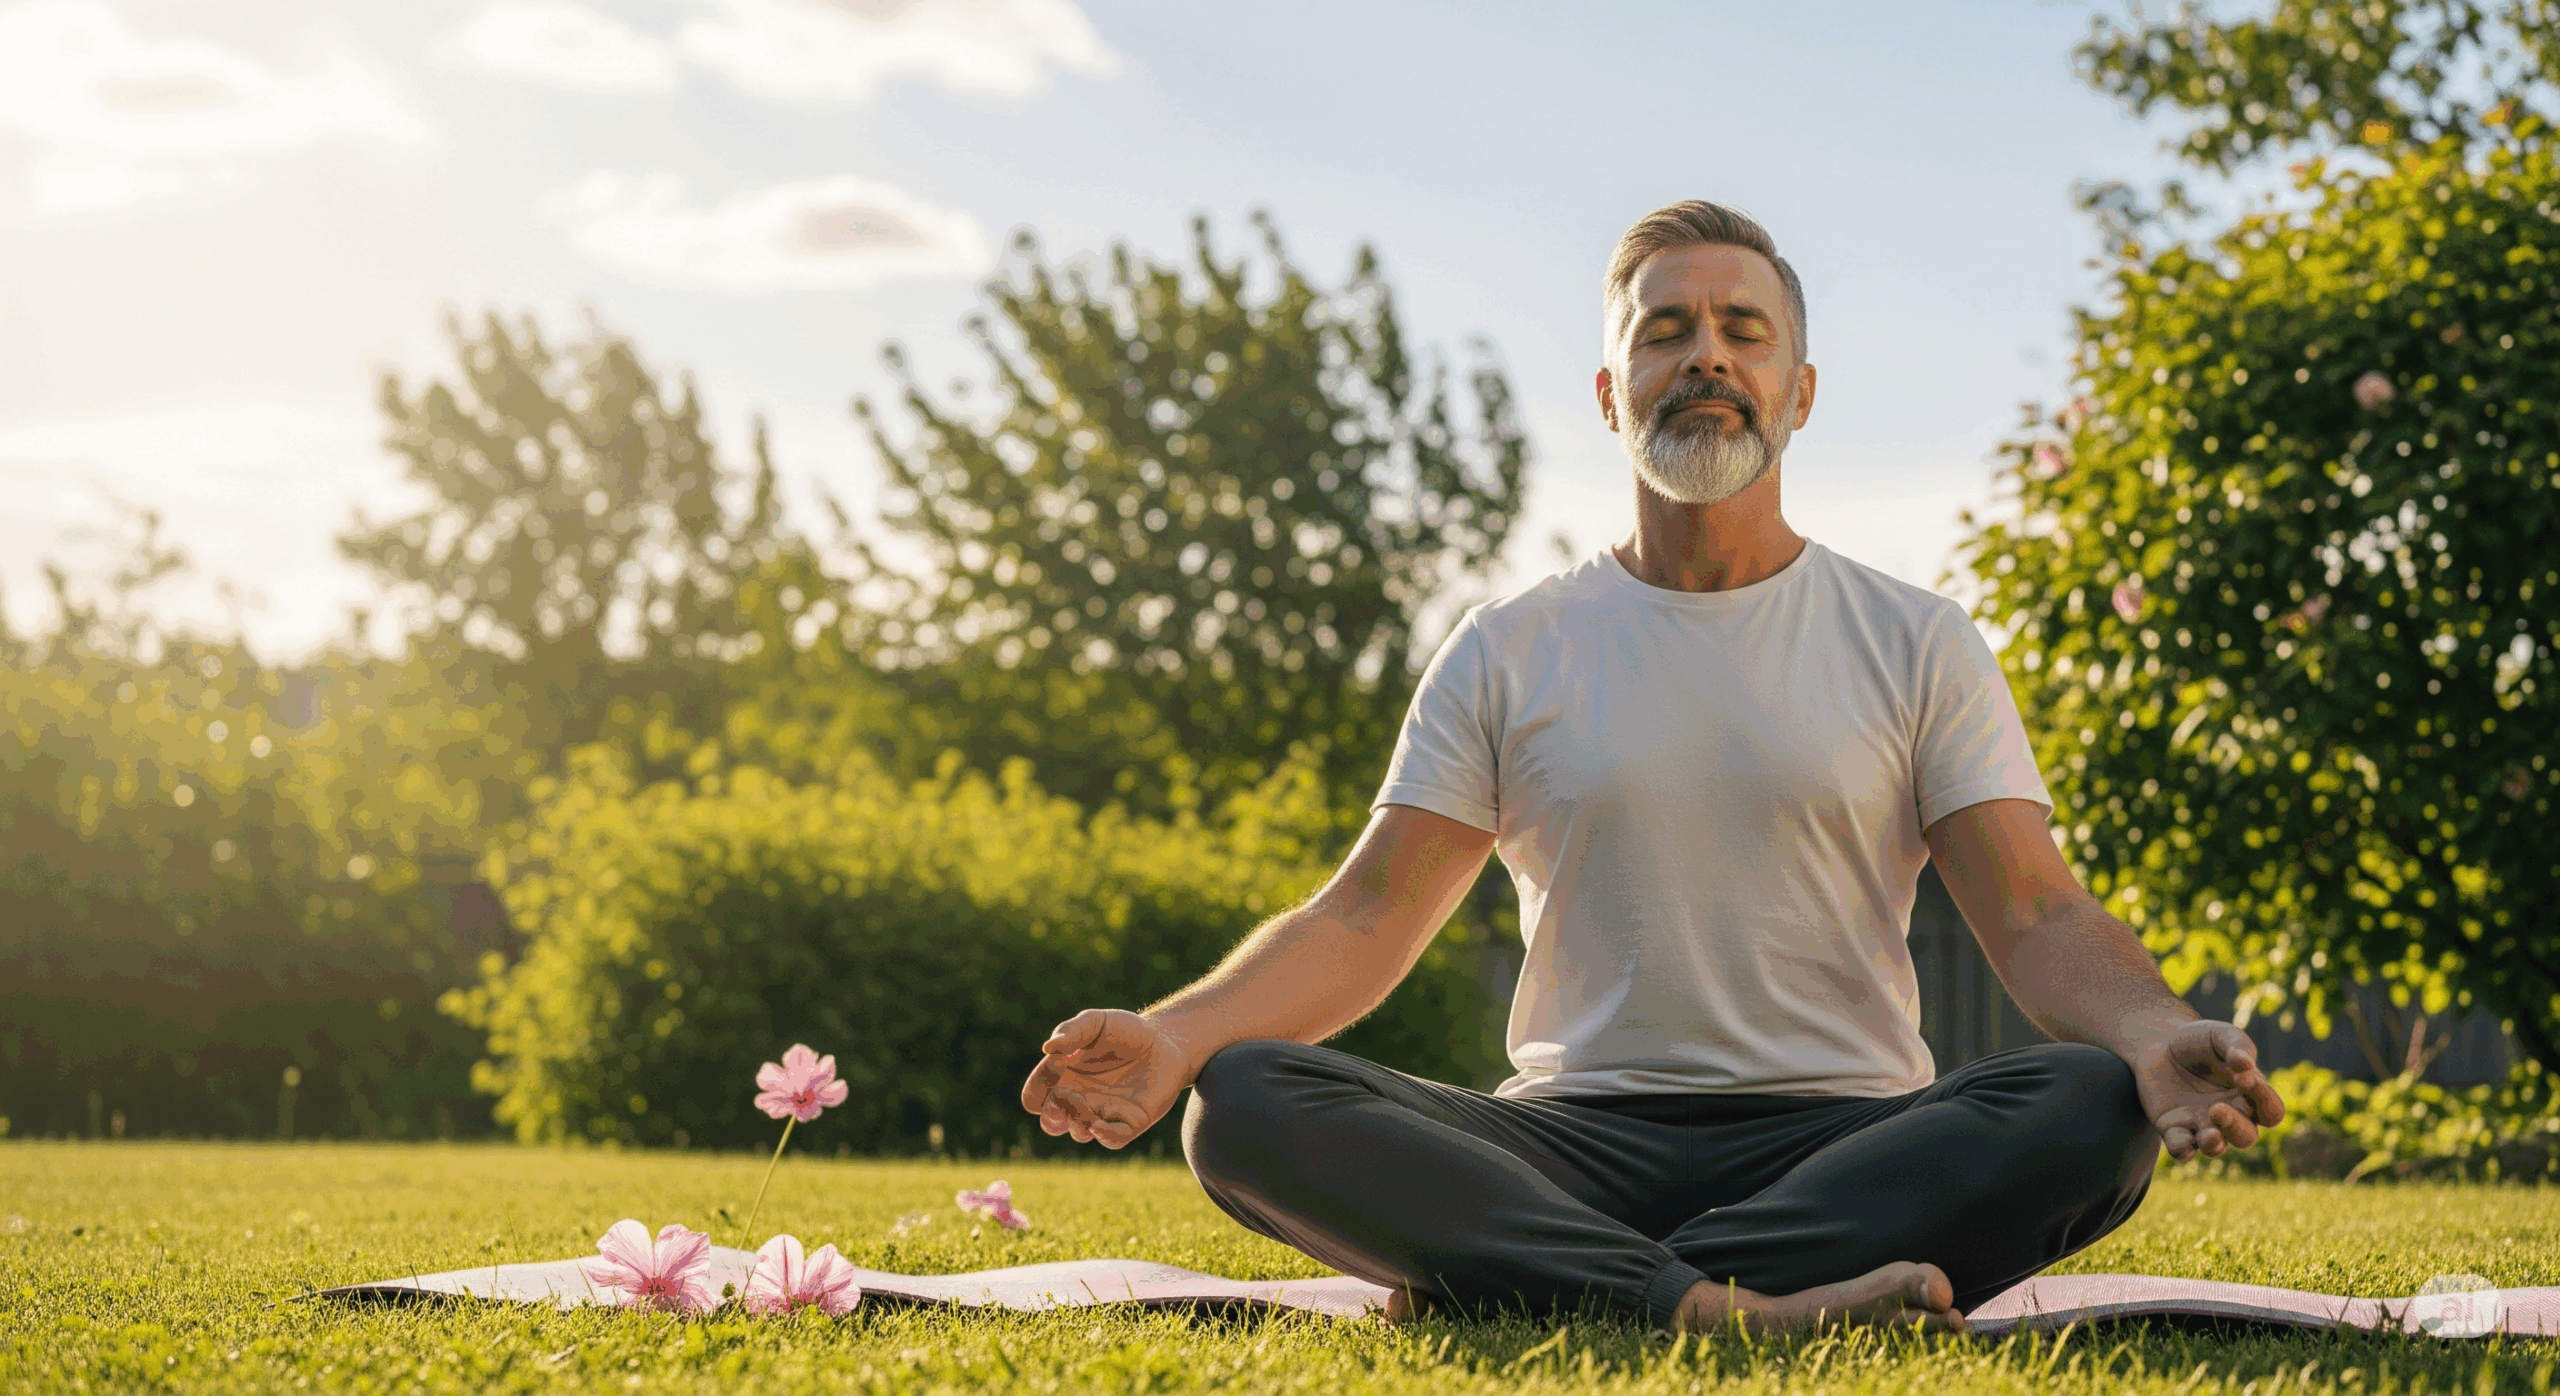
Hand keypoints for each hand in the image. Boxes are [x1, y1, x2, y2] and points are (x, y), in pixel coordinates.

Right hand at [1017, 1008, 1193, 1149]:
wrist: (1168, 1041)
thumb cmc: (1127, 1032)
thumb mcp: (1096, 1022)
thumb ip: (1072, 1031)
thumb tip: (1048, 1048)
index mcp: (1064, 1078)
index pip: (1034, 1096)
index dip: (1038, 1084)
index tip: (1059, 1060)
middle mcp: (1080, 1099)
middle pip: (1049, 1123)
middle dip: (1050, 1114)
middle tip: (1063, 1095)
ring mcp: (1104, 1113)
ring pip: (1078, 1133)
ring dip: (1076, 1120)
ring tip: (1085, 1100)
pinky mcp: (1130, 1122)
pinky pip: (1111, 1140)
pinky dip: (1102, 1135)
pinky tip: (1098, 1122)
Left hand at [2130, 1019, 2285, 1159]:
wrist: (2158, 1045)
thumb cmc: (2199, 1042)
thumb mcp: (2219, 1035)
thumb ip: (2237, 1044)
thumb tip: (2245, 1063)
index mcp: (2250, 1096)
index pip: (2271, 1110)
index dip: (2263, 1099)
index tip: (2243, 1077)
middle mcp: (2231, 1116)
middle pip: (2246, 1137)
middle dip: (2235, 1127)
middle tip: (2217, 1109)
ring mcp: (2202, 1124)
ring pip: (2217, 1147)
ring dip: (2214, 1144)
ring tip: (2209, 1134)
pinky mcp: (2174, 1128)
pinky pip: (2181, 1148)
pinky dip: (2181, 1149)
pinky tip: (2182, 1143)